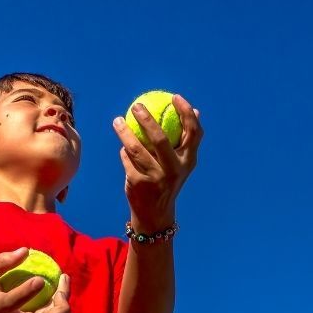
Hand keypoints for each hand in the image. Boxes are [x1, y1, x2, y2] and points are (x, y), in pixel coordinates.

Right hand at [0, 247, 71, 312]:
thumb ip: (1, 262)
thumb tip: (26, 251)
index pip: (12, 302)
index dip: (27, 292)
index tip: (40, 279)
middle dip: (61, 303)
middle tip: (64, 278)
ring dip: (63, 304)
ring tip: (62, 283)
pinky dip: (58, 309)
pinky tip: (57, 293)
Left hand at [113, 94, 203, 230]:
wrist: (155, 214)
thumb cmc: (168, 179)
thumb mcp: (180, 163)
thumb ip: (184, 140)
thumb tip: (195, 111)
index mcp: (188, 161)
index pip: (193, 132)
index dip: (186, 113)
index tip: (175, 97)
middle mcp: (174, 170)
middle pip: (161, 139)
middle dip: (147, 119)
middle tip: (136, 106)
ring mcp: (156, 178)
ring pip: (136, 148)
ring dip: (125, 132)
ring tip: (118, 120)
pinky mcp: (139, 184)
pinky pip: (127, 159)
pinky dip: (124, 151)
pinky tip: (121, 145)